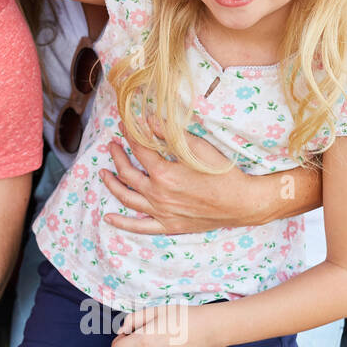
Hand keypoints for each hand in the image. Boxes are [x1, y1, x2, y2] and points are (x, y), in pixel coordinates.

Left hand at [99, 116, 248, 234]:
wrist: (243, 203)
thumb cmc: (224, 174)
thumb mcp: (198, 148)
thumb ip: (170, 134)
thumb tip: (148, 120)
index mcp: (164, 173)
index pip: (140, 149)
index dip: (130, 134)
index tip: (125, 124)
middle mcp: (158, 194)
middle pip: (128, 173)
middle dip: (117, 156)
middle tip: (112, 145)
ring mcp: (161, 212)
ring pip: (127, 198)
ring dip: (112, 184)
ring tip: (103, 173)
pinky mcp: (168, 225)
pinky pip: (139, 226)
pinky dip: (122, 222)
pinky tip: (108, 218)